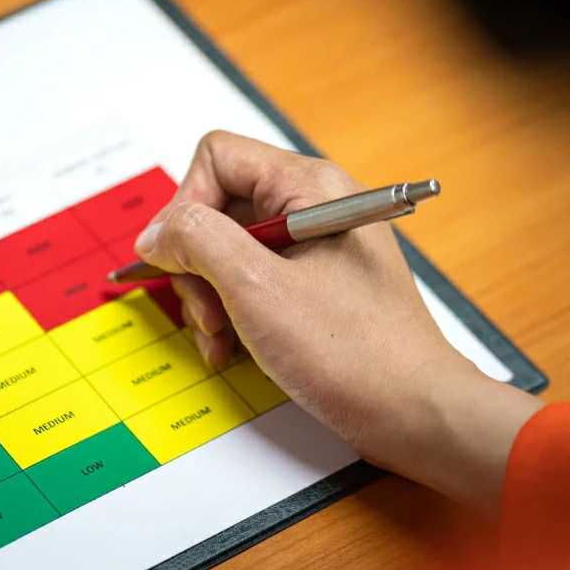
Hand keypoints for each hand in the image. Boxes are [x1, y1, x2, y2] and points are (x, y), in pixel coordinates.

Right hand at [134, 131, 542, 512]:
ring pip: (228, 249)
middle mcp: (312, 205)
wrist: (412, 411)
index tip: (176, 258)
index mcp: (308, 186)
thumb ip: (196, 240)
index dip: (185, 206)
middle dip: (196, 263)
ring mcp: (314, 246)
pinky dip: (230, 312)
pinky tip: (233, 345)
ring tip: (220, 337)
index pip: (217, 158)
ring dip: (209, 296)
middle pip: (218, 207)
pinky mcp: (314, 283)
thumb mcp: (255, 287)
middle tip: (207, 311)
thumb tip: (156, 232)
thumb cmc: (353, 352)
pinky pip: (250, 280)